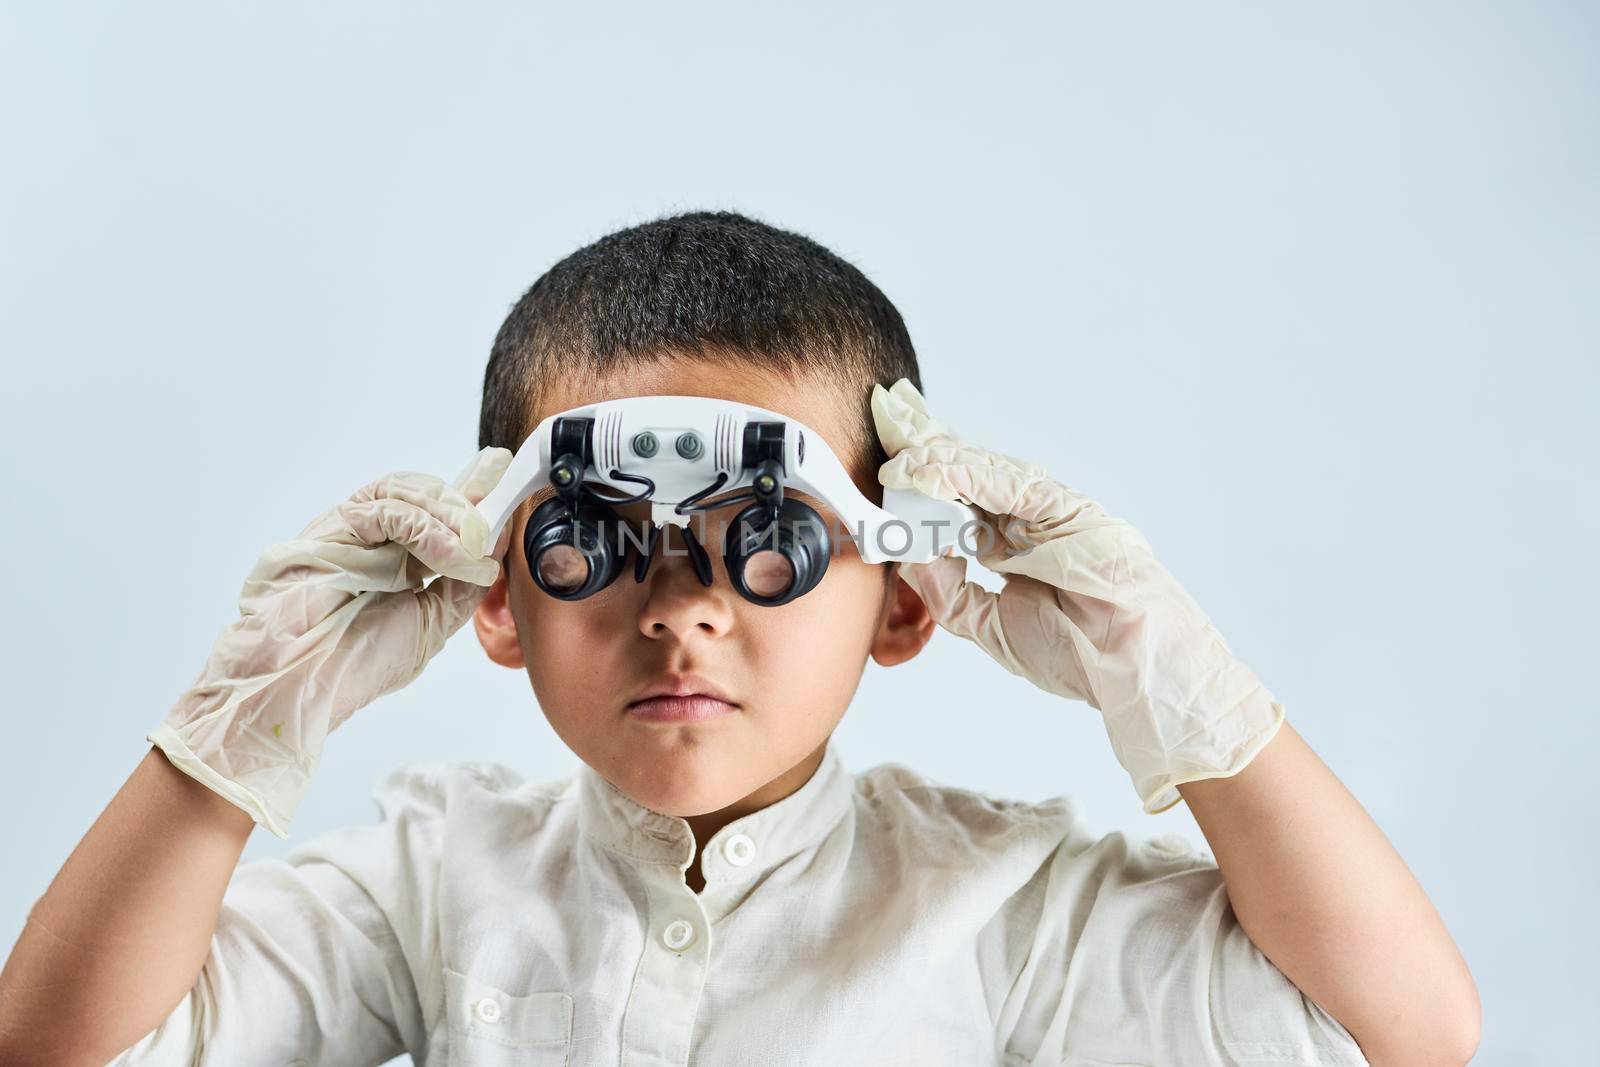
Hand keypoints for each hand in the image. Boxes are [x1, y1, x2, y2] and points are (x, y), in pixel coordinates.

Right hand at [147, 447, 513, 837]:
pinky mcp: (324, 532)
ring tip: (470, 550)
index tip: (503, 478)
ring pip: (401, 491)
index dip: (469, 494)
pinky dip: (423, 527)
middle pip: (419, 492)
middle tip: (493, 528)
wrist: (301, 691)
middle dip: (464, 506)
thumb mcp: (431, 623)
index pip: (432, 510)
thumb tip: (496, 549)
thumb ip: (462, 586)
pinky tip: (445, 555)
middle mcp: (364, 539)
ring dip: (447, 516)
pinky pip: (381, 510)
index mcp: (389, 558)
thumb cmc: (354, 664)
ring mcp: (341, 532)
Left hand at [872, 379, 1282, 812]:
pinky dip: (965, 474)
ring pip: (985, 471)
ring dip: (939, 455)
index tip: (882, 468)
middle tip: (887, 416)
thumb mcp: (991, 625)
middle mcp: (1030, 522)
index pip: (957, 504)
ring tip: (897, 443)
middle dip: (927, 447)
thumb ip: (952, 593)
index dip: (920, 483)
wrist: (1132, 670)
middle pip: (968, 475)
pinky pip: (1008, 483)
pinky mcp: (1069, 508)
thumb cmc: (1079, 654)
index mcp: (1013, 548)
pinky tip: (929, 469)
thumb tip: (912, 561)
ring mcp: (1051, 512)